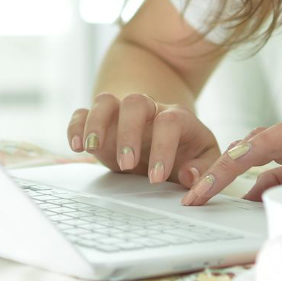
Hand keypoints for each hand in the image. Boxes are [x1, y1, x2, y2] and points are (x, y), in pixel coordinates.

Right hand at [66, 93, 221, 187]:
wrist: (170, 147)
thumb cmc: (188, 155)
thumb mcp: (205, 162)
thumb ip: (204, 170)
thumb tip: (188, 175)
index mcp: (177, 117)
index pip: (169, 122)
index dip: (162, 148)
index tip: (156, 179)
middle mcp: (148, 110)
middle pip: (135, 102)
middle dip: (128, 132)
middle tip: (127, 165)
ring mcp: (122, 114)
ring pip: (105, 101)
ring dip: (96, 124)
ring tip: (92, 150)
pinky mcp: (102, 123)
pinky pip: (83, 113)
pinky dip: (76, 126)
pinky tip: (76, 147)